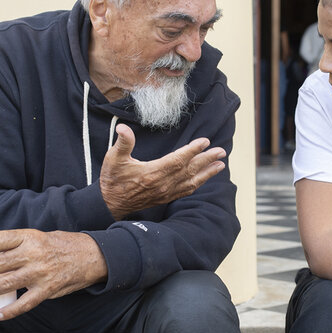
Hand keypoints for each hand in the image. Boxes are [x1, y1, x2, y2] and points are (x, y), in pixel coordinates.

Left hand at [0, 229, 107, 320]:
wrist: (94, 255)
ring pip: (7, 283)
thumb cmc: (64, 245)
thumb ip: (20, 246)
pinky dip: (11, 311)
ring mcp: (41, 272)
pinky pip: (26, 303)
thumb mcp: (41, 237)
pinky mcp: (49, 289)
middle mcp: (34, 254)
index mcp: (31, 237)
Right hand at [99, 124, 226, 218]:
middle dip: (207, 160)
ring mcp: (165, 192)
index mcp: (152, 173)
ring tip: (221, 164)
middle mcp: (163, 184)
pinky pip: (186, 191)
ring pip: (191, 181)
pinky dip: (198, 184)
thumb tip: (123, 128)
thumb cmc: (112, 180)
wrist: (110, 204)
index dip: (192, 150)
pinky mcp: (165, 198)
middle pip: (189, 170)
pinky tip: (204, 178)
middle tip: (221, 151)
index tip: (205, 141)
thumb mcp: (113, 159)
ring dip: (207, 173)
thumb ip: (122, 143)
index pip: (177, 160)